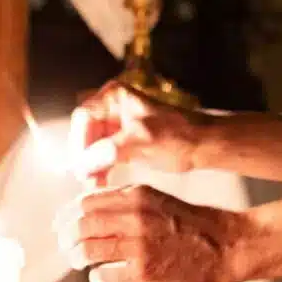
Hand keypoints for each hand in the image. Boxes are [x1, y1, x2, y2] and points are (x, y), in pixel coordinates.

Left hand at [59, 184, 249, 281]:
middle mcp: (134, 216)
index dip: (66, 215)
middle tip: (63, 245)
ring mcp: (139, 244)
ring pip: (87, 249)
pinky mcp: (145, 270)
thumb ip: (125, 202)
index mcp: (136, 195)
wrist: (227, 244)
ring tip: (78, 261)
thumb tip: (90, 211)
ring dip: (76, 257)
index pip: (85, 201)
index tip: (59, 225)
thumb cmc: (193, 222)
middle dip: (65, 237)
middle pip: (81, 225)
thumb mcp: (157, 199)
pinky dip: (97, 277)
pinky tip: (100, 276)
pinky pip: (105, 274)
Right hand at [70, 80, 205, 182]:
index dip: (79, 142)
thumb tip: (81, 165)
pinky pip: (104, 155)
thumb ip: (108, 151)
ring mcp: (118, 124)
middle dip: (84, 156)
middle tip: (85, 178)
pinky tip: (101, 183)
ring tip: (93, 184)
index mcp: (115, 96)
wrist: (202, 145)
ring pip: (93, 146)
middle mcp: (113, 107)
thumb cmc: (178, 136)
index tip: (80, 165)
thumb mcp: (140, 141)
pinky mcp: (124, 141)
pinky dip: (101, 168)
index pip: (83, 117)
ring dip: (91, 165)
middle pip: (85, 132)